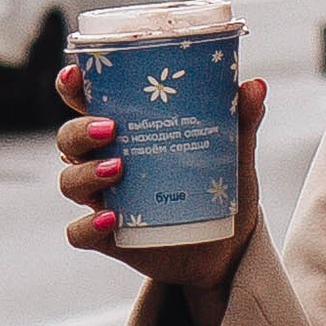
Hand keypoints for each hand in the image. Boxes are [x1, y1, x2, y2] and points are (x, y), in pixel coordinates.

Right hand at [56, 60, 264, 315]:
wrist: (226, 249)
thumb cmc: (220, 189)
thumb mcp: (234, 154)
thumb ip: (241, 120)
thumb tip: (255, 86)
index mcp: (128, 129)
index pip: (86, 101)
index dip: (72, 87)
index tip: (74, 76)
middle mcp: (105, 160)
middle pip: (69, 139)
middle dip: (79, 130)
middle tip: (110, 128)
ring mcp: (103, 199)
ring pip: (69, 182)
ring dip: (85, 173)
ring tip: (117, 170)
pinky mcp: (106, 237)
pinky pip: (79, 232)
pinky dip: (89, 225)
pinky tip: (113, 219)